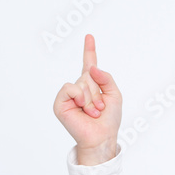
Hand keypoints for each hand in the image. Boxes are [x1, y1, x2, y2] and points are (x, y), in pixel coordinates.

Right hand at [53, 33, 121, 164]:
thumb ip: (106, 78)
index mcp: (92, 86)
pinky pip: (70, 88)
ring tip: (93, 113)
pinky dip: (80, 97)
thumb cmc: (108, 120)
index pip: (89, 64)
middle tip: (99, 109)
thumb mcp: (115, 95)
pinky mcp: (60, 103)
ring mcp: (69, 96)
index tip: (89, 37)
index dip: (89, 50)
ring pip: (81, 82)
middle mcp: (79, 89)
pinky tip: (83, 109)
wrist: (102, 137)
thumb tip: (91, 68)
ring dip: (92, 98)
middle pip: (88, 75)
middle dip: (98, 92)